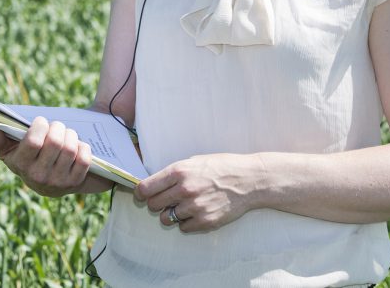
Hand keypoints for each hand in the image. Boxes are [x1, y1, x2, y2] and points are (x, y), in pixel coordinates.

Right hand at [0, 116, 92, 197]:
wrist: (50, 184)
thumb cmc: (28, 160)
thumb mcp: (11, 152)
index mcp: (21, 165)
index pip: (33, 141)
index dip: (40, 126)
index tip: (41, 121)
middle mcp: (38, 177)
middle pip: (55, 142)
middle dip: (58, 127)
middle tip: (56, 126)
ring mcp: (57, 181)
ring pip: (70, 148)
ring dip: (71, 135)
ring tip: (67, 134)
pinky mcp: (74, 182)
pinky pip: (83, 158)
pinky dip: (83, 147)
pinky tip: (77, 146)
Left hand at [134, 153, 259, 232]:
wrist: (249, 180)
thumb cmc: (222, 167)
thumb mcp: (195, 161)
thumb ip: (175, 173)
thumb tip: (154, 183)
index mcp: (179, 172)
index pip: (146, 188)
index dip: (140, 193)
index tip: (140, 195)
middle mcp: (184, 190)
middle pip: (153, 205)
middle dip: (156, 203)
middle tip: (166, 200)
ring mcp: (195, 207)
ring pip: (167, 219)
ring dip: (172, 214)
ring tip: (185, 206)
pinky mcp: (205, 222)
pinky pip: (184, 228)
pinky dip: (187, 222)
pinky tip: (197, 212)